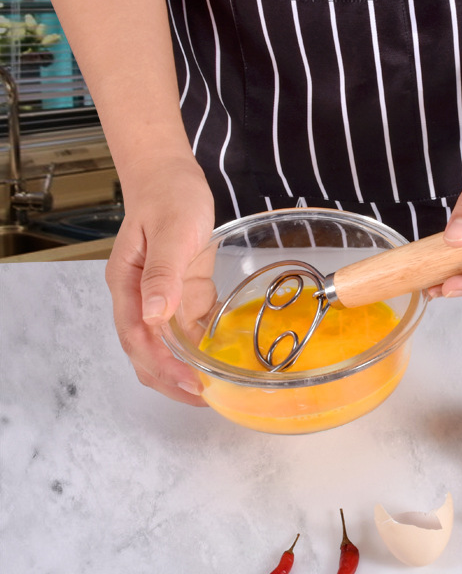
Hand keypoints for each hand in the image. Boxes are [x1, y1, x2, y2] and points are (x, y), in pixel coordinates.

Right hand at [105, 155, 214, 404]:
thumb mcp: (170, 232)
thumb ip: (161, 272)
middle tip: (204, 397)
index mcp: (129, 286)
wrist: (172, 175)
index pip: (138, 339)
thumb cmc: (167, 197)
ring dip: (185, 368)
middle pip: (147, 351)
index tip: (188, 384)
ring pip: (167, 345)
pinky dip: (199, 345)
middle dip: (171, 379)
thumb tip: (154, 315)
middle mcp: (142, 297)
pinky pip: (188, 326)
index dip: (161, 367)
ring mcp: (162, 296)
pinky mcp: (183, 290)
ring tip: (214, 387)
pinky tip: (220, 355)